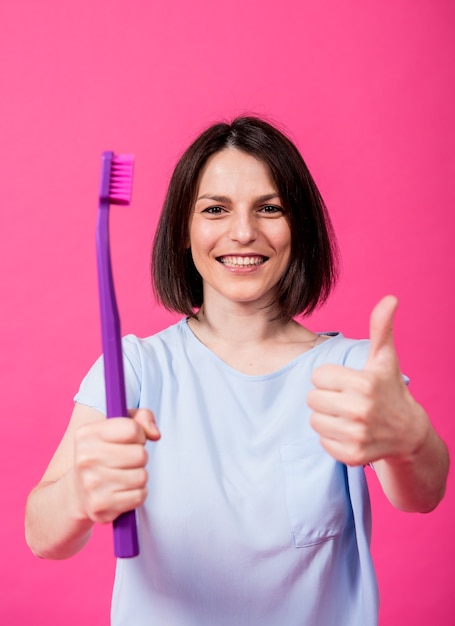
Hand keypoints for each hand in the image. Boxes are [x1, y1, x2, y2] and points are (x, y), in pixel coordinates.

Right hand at [73, 408, 159, 523]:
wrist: (78, 492)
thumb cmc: (104, 454)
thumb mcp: (119, 427)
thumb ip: (142, 418)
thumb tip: (155, 434)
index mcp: (87, 434)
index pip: (132, 429)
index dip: (139, 435)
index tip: (131, 440)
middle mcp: (86, 458)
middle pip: (140, 454)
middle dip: (140, 457)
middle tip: (126, 461)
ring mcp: (91, 484)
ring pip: (142, 476)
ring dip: (139, 476)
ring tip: (124, 476)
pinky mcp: (100, 506)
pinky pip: (139, 496)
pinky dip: (137, 493)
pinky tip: (122, 491)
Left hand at [307, 296, 427, 465]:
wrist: (408, 434)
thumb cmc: (389, 389)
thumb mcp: (384, 358)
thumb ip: (381, 327)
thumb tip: (390, 298)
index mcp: (364, 383)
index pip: (318, 376)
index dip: (331, 378)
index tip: (348, 382)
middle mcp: (360, 410)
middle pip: (312, 398)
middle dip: (326, 397)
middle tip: (346, 399)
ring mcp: (356, 435)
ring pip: (314, 420)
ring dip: (327, 417)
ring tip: (347, 416)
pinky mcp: (351, 455)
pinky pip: (321, 441)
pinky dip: (331, 437)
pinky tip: (349, 432)